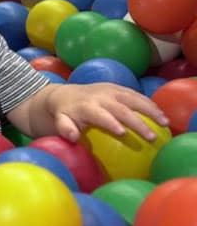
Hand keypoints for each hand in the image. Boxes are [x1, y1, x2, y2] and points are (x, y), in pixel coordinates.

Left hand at [45, 83, 168, 142]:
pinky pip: (135, 95)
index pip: (100, 114)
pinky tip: (161, 116)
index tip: (122, 132)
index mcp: (87, 106)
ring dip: (150, 110)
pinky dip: (149, 104)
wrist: (65, 94)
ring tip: (164, 123)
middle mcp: (100, 96)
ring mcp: (110, 90)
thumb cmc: (65, 113)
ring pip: (133, 98)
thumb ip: (64, 128)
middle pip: (121, 108)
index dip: (111, 122)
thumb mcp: (60, 120)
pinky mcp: (117, 88)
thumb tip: (72, 137)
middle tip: (151, 137)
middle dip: (137, 121)